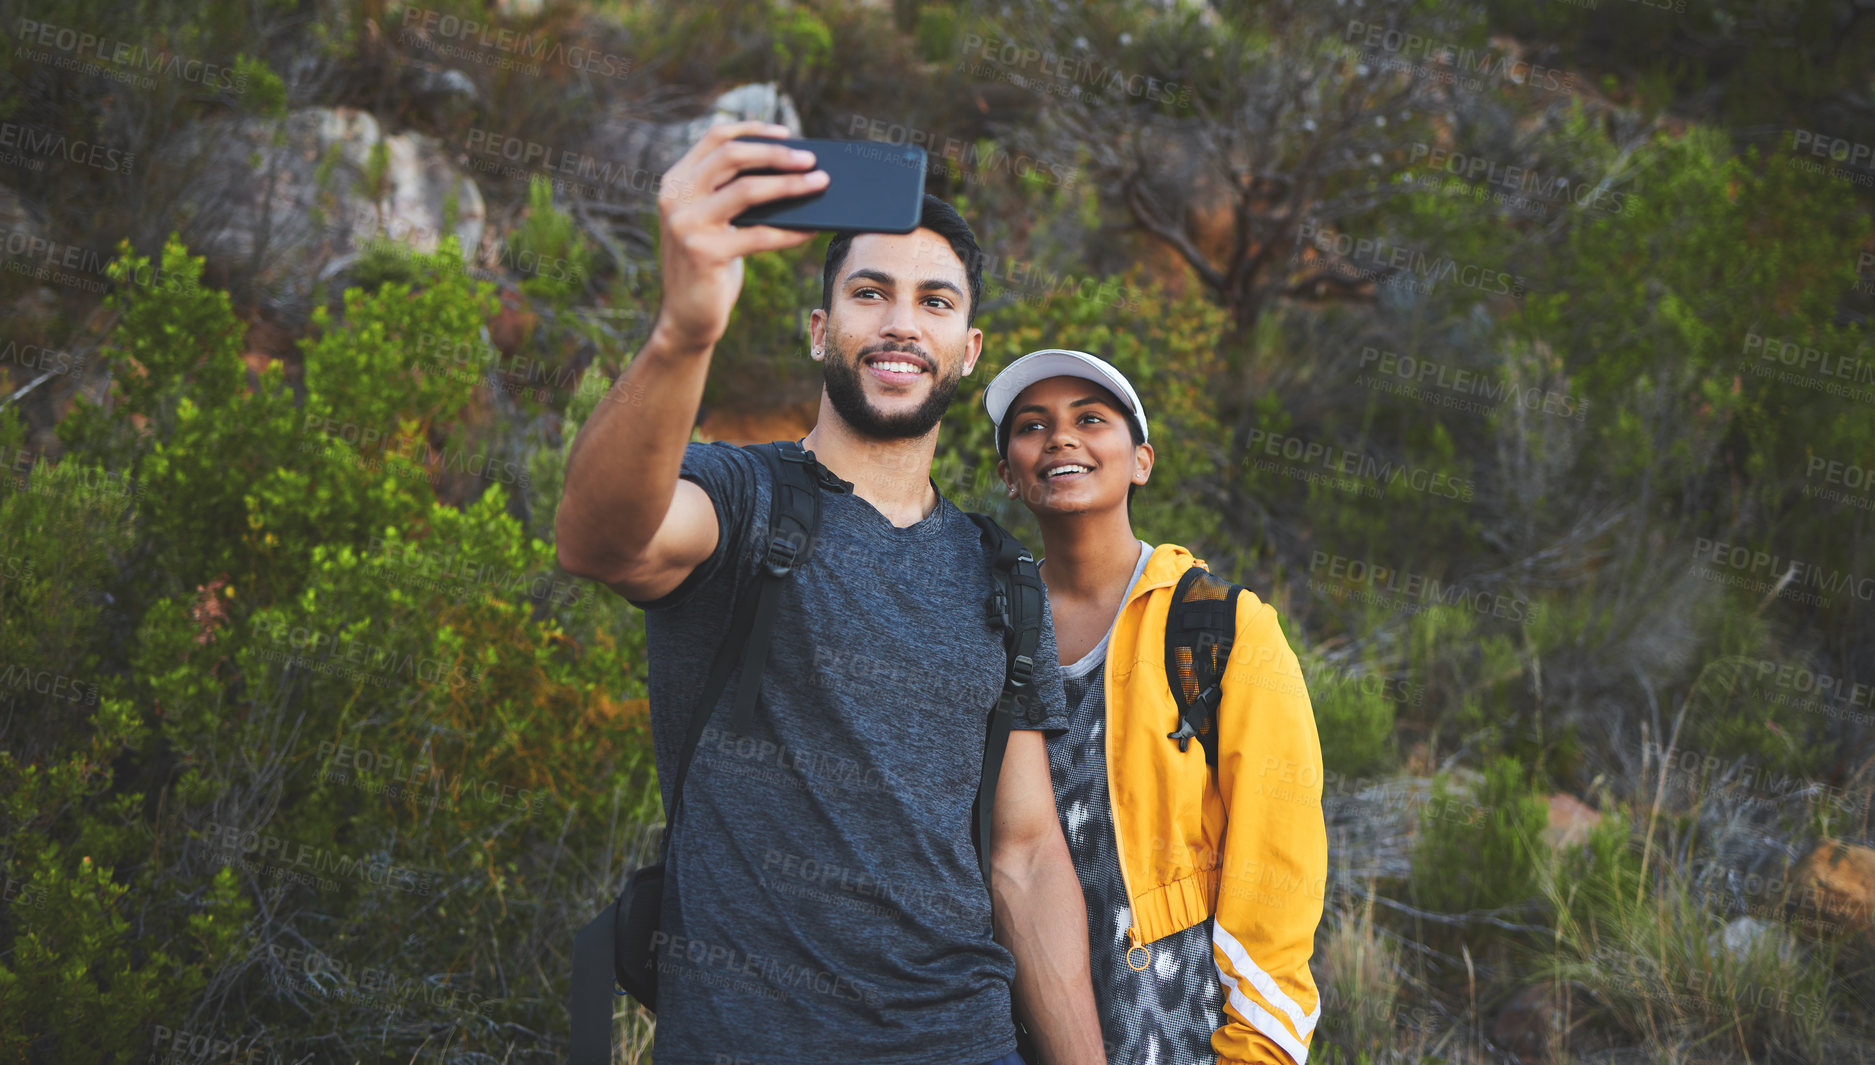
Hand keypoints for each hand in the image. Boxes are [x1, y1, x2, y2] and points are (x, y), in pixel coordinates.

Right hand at [650, 121, 826, 353]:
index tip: (787, 133)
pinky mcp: (703, 253)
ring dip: (790, 185)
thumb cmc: (710, 266)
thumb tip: (791, 171)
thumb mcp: (714, 223)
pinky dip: (791, 232)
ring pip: (747, 190)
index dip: (753, 130)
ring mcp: (686, 224)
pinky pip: (759, 235)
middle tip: (812, 160)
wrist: (686, 318)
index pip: (715, 138)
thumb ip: (731, 195)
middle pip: (732, 156)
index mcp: (676, 181)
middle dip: (777, 154)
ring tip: (821, 184)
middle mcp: (675, 197)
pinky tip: (813, 230)